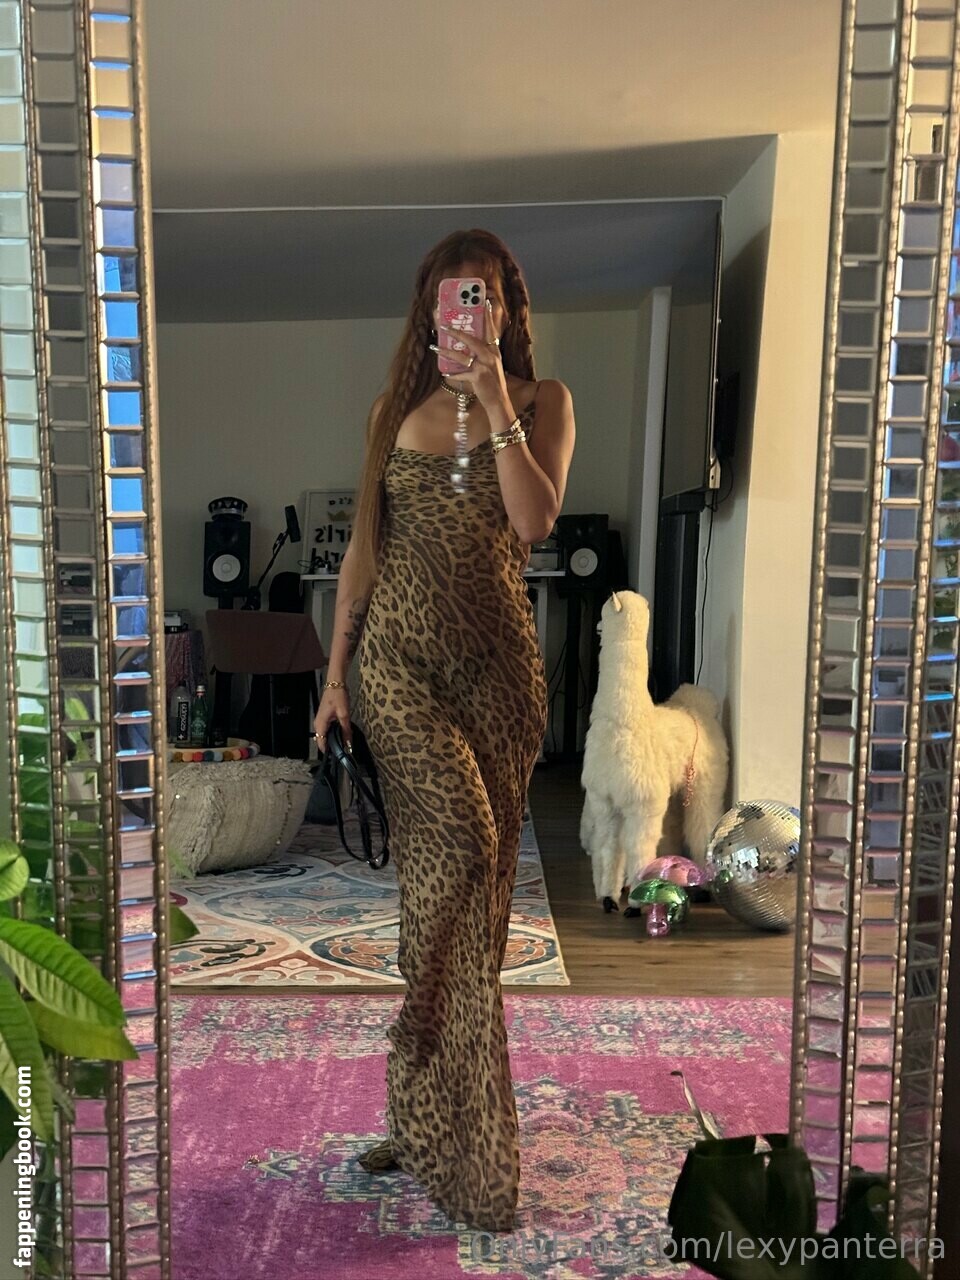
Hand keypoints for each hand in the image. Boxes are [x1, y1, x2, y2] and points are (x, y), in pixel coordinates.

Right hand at [314, 685, 351, 754]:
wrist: (335, 683)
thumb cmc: (338, 697)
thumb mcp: (344, 715)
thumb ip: (346, 730)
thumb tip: (349, 744)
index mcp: (320, 724)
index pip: (321, 743)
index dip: (329, 752)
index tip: (338, 757)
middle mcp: (317, 724)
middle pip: (322, 741)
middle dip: (332, 747)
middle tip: (344, 750)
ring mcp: (320, 721)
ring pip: (325, 736)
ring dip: (333, 740)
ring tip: (344, 743)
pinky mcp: (324, 718)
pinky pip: (326, 730)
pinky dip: (333, 734)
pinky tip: (342, 734)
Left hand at [432, 298, 509, 414]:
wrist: (499, 401)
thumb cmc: (493, 384)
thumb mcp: (492, 365)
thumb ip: (483, 355)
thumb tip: (468, 347)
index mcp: (494, 351)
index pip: (491, 330)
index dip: (488, 317)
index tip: (485, 303)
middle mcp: (490, 356)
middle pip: (472, 340)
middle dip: (457, 332)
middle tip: (445, 326)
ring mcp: (484, 366)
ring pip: (462, 356)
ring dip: (447, 351)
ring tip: (436, 347)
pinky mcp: (478, 377)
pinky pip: (461, 373)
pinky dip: (453, 374)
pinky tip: (445, 373)